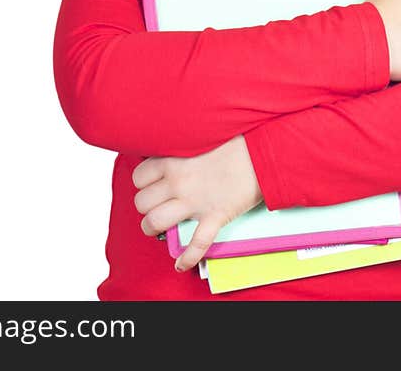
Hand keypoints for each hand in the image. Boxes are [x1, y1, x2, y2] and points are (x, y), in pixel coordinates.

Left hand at [132, 135, 263, 272]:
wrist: (262, 152)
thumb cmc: (233, 141)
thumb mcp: (199, 136)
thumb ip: (180, 146)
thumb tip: (170, 154)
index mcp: (173, 159)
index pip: (139, 177)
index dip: (144, 183)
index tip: (152, 183)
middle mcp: (178, 181)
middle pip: (142, 202)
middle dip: (147, 206)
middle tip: (158, 203)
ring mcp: (195, 201)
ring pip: (155, 222)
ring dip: (153, 228)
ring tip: (160, 227)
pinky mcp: (215, 216)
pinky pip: (196, 243)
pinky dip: (187, 258)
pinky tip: (180, 264)